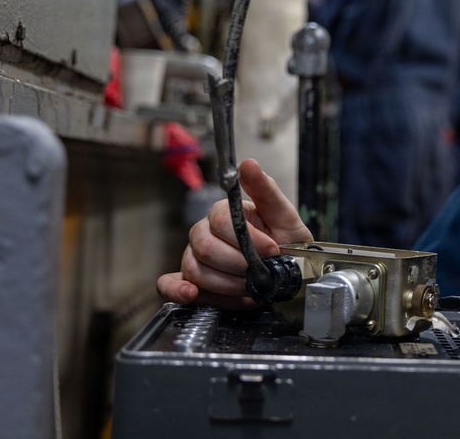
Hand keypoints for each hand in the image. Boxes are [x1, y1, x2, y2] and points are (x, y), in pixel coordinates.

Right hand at [156, 158, 312, 308]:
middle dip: (238, 265)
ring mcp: (193, 257)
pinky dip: (177, 291)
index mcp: (223, 213)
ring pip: (196, 270)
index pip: (221, 220)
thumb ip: (266, 191)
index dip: (248, 239)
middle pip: (206, 247)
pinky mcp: (189, 282)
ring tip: (249, 289)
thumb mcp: (284, 216)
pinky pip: (169, 285)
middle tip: (260, 274)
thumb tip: (248, 164)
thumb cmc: (286, 243)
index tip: (271, 250)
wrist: (290, 275)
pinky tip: (191, 295)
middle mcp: (203, 233)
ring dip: (226, 285)